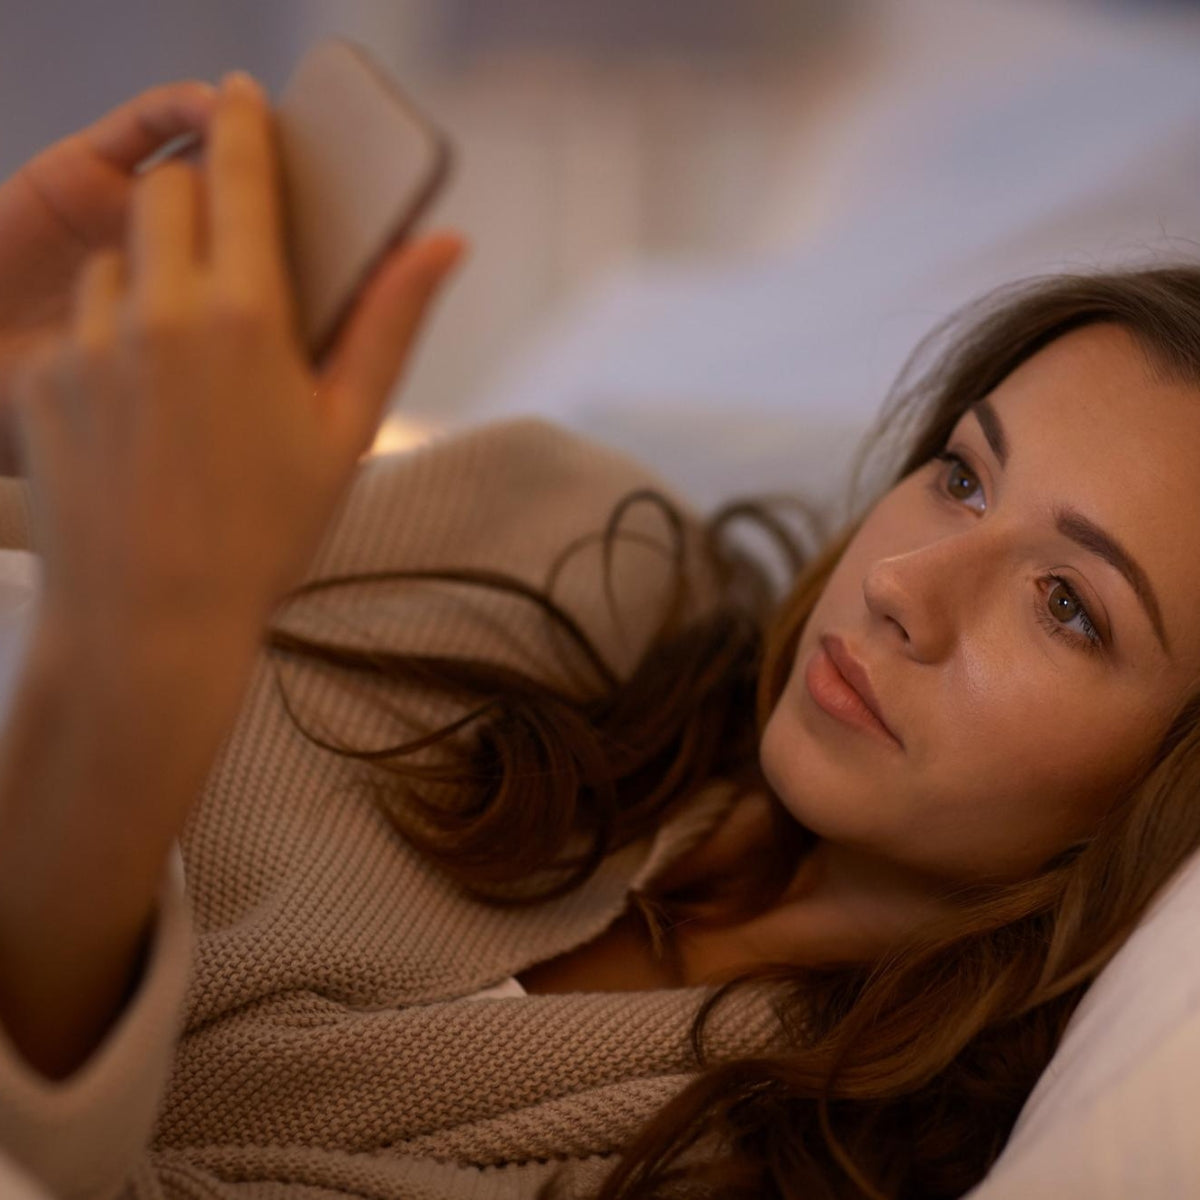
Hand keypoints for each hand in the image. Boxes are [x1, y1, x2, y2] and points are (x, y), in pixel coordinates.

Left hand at [7, 71, 464, 647]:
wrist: (153, 617)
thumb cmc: (268, 531)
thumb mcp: (346, 429)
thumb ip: (390, 323)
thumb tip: (443, 243)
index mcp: (246, 318)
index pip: (238, 177)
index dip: (243, 124)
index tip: (242, 94)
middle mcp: (160, 312)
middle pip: (165, 196)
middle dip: (195, 200)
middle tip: (227, 252)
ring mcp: (92, 343)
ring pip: (118, 258)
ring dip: (152, 272)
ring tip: (184, 354)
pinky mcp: (47, 378)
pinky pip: (80, 318)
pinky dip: (112, 331)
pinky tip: (140, 402)